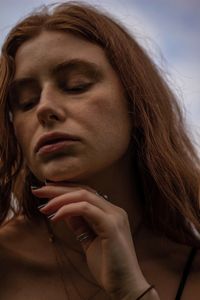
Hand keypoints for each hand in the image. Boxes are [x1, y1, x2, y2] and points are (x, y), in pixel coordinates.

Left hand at [32, 183, 148, 298]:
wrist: (126, 286)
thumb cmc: (108, 266)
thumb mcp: (89, 240)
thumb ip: (80, 224)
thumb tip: (64, 211)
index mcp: (111, 212)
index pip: (86, 193)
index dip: (65, 190)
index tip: (45, 194)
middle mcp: (114, 210)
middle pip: (83, 190)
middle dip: (58, 189)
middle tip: (38, 191)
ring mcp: (114, 216)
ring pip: (84, 195)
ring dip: (60, 198)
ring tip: (44, 206)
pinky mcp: (111, 225)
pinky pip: (86, 209)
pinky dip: (68, 209)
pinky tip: (55, 216)